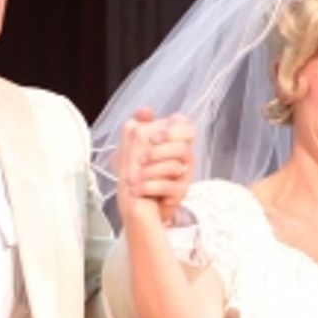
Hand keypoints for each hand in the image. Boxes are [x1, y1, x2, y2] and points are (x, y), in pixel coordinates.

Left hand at [117, 108, 194, 224]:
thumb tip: (145, 111)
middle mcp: (184, 156)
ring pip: (178, 166)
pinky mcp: (180, 193)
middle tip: (140, 159)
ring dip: (153, 170)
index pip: (185, 124)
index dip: (171, 130)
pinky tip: (135, 190)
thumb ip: (138, 126)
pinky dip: (150, 188)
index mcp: (173, 140)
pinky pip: (171, 188)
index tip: (151, 139)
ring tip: (133, 177)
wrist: (139, 205)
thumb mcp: (132, 147)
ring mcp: (185, 175)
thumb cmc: (138, 173)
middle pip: (183, 146)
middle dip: (160, 151)